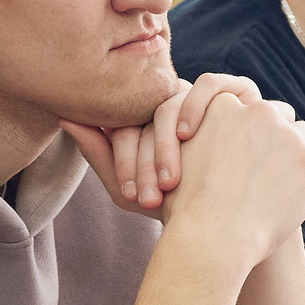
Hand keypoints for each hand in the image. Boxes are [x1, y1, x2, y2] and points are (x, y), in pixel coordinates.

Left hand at [61, 72, 254, 214]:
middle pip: (148, 114)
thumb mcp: (134, 190)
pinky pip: (214, 83)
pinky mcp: (240, 93)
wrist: (237, 221)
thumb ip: (99, 155)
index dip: (124, 159)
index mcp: (146, 119)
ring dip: (166, 142)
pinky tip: (189, 136)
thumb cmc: (180, 207)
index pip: (127, 124)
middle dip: (145, 160)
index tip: (130, 195)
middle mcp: (173, 102)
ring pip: (173, 102)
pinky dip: (197, 105)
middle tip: (147, 197)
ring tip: (169, 180)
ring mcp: (203, 96)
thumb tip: (64, 117)